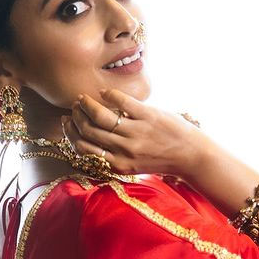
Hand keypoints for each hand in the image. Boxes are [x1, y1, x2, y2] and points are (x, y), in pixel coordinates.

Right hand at [61, 88, 204, 177]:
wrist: (192, 156)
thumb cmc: (163, 160)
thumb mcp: (135, 165)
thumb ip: (115, 155)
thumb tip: (91, 139)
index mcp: (119, 165)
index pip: (84, 149)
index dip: (71, 135)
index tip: (67, 123)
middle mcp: (125, 151)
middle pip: (89, 131)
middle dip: (76, 117)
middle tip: (75, 108)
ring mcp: (136, 133)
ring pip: (100, 117)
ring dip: (87, 105)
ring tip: (83, 99)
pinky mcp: (148, 116)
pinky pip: (121, 102)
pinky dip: (108, 95)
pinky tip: (104, 93)